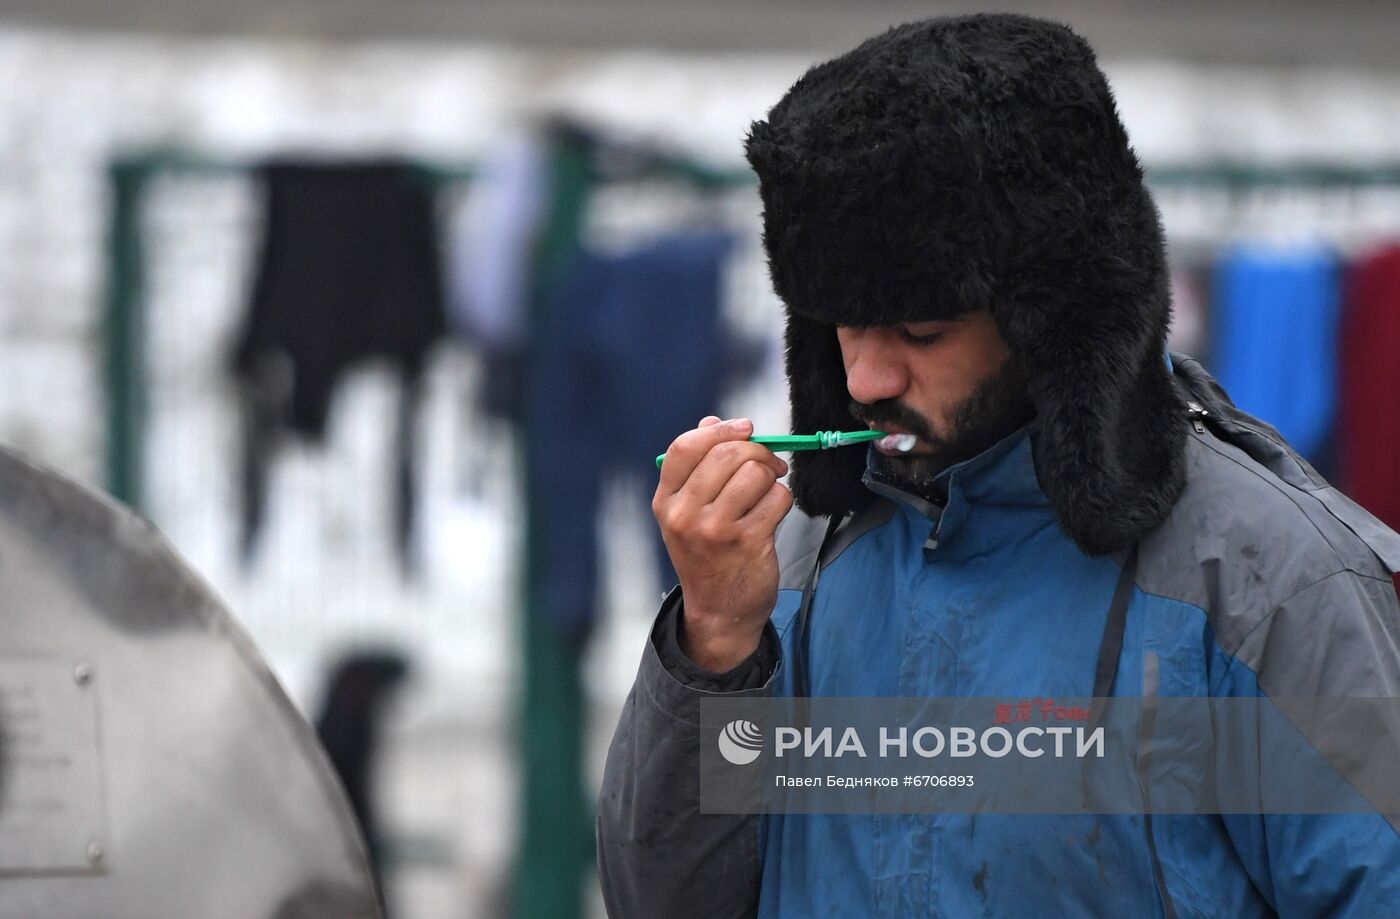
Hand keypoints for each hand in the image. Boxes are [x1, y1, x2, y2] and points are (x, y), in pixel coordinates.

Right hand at [653, 416, 793, 671]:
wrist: (718, 610)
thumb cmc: (707, 555)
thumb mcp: (688, 513)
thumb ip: (697, 466)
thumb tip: (712, 421)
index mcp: (666, 501)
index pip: (685, 447)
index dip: (719, 430)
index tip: (745, 428)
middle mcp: (685, 514)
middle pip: (727, 454)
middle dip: (757, 451)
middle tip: (768, 463)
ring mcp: (715, 530)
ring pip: (756, 473)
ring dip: (771, 477)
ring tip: (767, 492)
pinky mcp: (748, 542)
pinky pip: (777, 498)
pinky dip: (782, 500)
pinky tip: (772, 515)